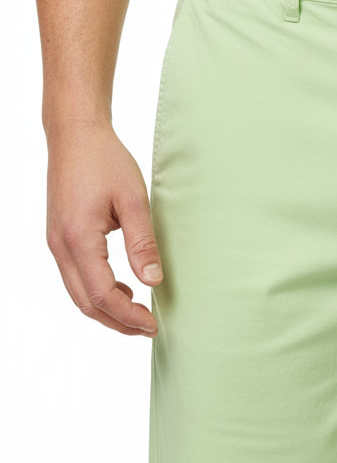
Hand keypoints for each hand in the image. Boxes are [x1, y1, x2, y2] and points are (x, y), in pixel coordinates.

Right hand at [46, 120, 162, 335]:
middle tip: (148, 327)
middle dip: (118, 321)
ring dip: (107, 309)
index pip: (102, 294)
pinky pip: (75, 277)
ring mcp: (56, 243)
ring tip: (139, 312)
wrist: (75, 135)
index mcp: (78, 238)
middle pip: (86, 303)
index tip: (153, 322)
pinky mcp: (59, 238)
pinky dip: (97, 291)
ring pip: (78, 293)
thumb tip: (153, 280)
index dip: (128, 315)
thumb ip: (143, 243)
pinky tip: (122, 286)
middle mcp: (60, 246)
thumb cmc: (104, 160)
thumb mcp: (134, 200)